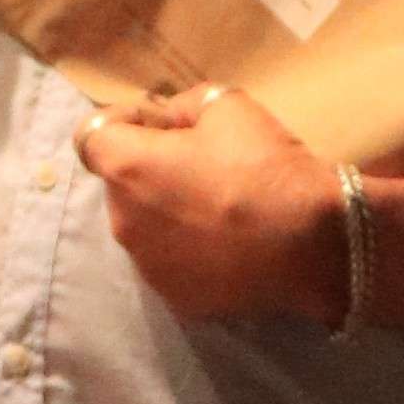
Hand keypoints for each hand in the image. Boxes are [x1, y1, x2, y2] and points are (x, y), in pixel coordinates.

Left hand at [79, 83, 344, 322]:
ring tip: (218, 209)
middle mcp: (122, 221)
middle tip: (200, 164)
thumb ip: (185, 105)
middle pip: (121, 184)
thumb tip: (171, 118)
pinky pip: (172, 261)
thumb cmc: (266, 168)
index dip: (123, 123)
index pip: (91, 137)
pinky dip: (189, 249)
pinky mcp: (176, 298)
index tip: (160, 124)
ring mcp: (147, 266)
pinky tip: (228, 243)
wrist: (312, 247)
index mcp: (126, 168)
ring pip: (145, 226)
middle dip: (149, 169)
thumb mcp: (229, 106)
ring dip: (167, 212)